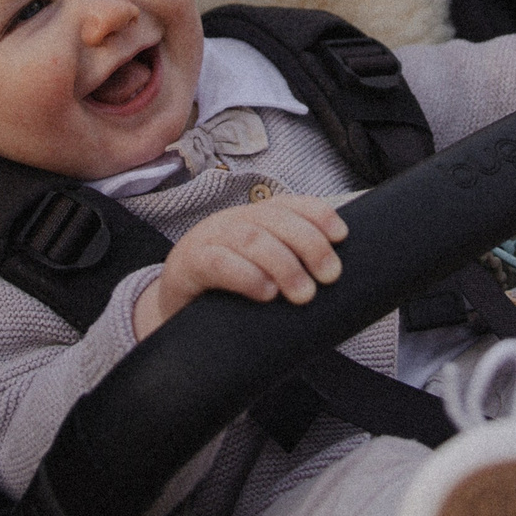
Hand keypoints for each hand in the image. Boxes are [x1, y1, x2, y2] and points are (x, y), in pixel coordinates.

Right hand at [132, 193, 347, 337]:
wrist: (174, 311)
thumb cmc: (228, 293)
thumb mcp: (261, 273)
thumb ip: (291, 266)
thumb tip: (337, 278)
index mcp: (253, 218)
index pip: (289, 204)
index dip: (317, 214)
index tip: (342, 236)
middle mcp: (231, 221)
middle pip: (274, 219)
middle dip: (309, 243)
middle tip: (330, 276)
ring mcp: (207, 240)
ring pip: (251, 238)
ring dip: (284, 264)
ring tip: (304, 294)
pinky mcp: (187, 265)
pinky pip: (218, 263)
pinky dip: (247, 276)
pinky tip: (266, 293)